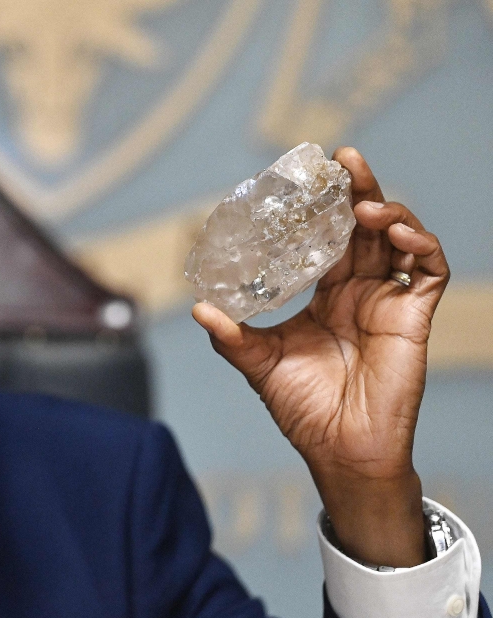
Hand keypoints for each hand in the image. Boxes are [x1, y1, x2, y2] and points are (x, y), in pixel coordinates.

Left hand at [193, 147, 449, 567]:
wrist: (339, 450)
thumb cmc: (302, 408)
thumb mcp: (259, 363)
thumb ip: (231, 336)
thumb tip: (197, 308)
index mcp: (325, 295)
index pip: (328, 237)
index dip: (324, 206)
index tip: (309, 175)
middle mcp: (359, 291)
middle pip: (364, 226)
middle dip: (358, 189)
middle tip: (343, 159)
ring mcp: (389, 301)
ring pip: (400, 238)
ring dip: (388, 212)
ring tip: (363, 202)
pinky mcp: (414, 317)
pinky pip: (429, 271)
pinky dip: (419, 245)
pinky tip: (396, 233)